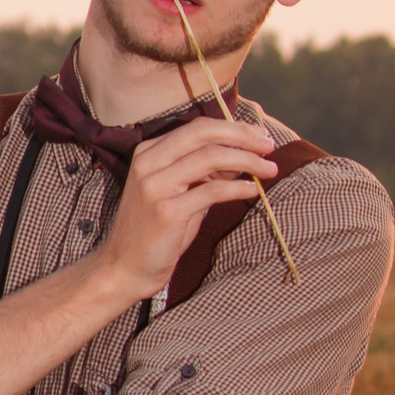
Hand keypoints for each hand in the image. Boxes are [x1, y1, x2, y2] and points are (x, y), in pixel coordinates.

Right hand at [96, 117, 275, 300]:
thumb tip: (242, 157)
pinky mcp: (166, 211)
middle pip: (204, 133)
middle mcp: (148, 163)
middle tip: (270, 146)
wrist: (124, 267)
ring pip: (211, 157)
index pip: (197, 127)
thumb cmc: (154, 231)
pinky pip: (212, 191)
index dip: (234, 128)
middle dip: (243, 136)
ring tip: (270, 169)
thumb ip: (203, 173)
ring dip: (248, 161)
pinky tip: (252, 191)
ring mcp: (155, 186)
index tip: (260, 137)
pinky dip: (238, 189)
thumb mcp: (177, 193)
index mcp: (148, 153)